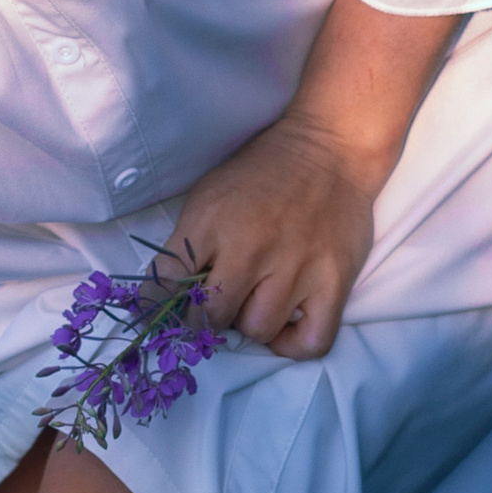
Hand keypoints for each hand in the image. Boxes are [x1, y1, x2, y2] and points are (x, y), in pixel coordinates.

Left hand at [164, 112, 378, 361]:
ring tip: (254, 303)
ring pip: (258, 330)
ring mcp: (295, 267)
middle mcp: (250, 248)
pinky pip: (312, 341)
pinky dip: (293, 344)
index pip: (167, 281)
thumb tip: (164, 294)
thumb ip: (187, 243)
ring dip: (250, 324)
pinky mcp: (334, 282)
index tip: (161, 314)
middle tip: (216, 305)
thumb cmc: (263, 172)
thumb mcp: (209, 194)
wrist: (330, 148)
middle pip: (212, 315)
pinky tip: (284, 325)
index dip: (157, 305)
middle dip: (206, 318)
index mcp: (211, 222)